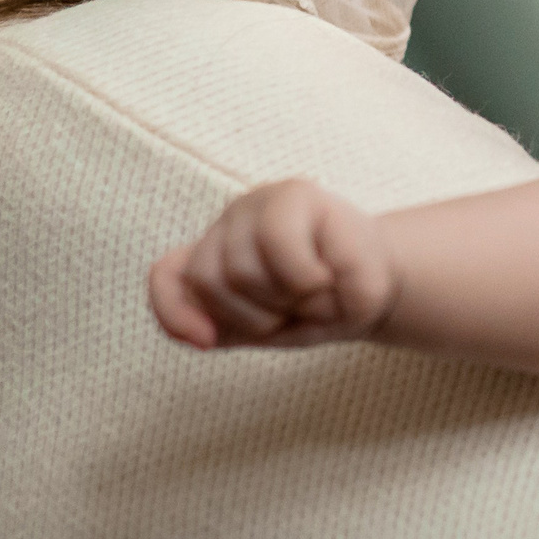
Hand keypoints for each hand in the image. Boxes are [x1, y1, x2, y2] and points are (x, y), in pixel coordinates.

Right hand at [148, 179, 398, 350]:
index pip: (277, 239)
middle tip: (307, 306)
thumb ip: (356, 283)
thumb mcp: (373, 285)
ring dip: (245, 319)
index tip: (330, 288)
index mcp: (294, 197)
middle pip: (238, 269)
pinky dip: (176, 315)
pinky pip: (165, 280)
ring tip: (277, 317)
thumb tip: (316, 284)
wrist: (346, 287)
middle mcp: (249, 207)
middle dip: (277, 305)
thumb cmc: (356, 282)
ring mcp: (218, 235)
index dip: (305, 280)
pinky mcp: (197, 267)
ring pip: (204, 283)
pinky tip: (206, 340)